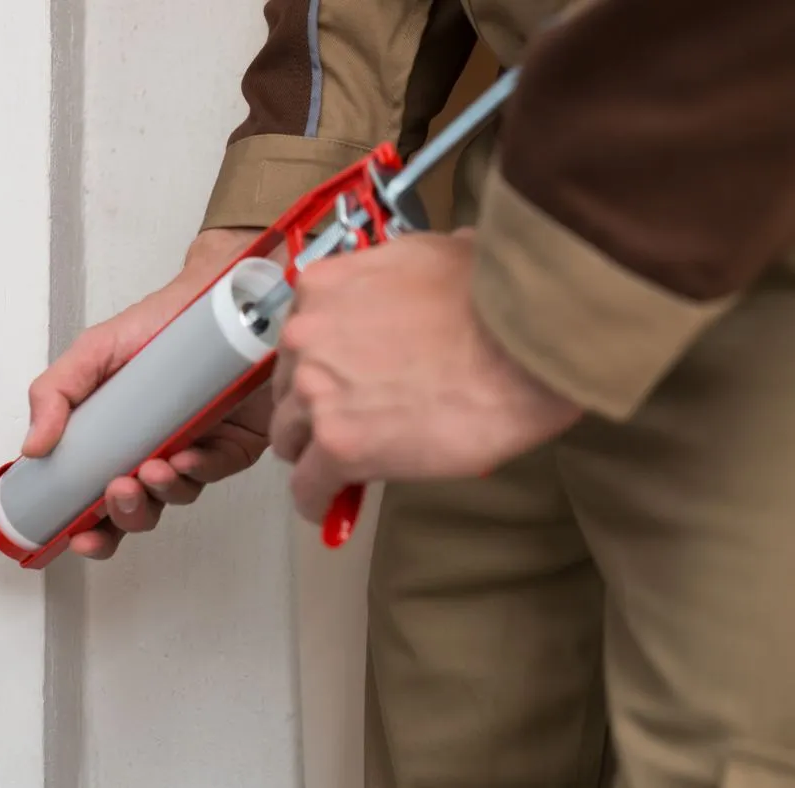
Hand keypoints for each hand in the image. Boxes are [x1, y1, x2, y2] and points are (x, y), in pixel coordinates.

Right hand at [24, 228, 272, 559]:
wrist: (213, 295)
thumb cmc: (155, 323)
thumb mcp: (93, 352)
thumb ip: (56, 394)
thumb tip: (32, 448)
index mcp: (116, 440)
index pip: (97, 499)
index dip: (88, 526)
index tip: (76, 535)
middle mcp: (154, 451)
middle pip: (138, 510)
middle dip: (125, 515)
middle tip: (117, 492)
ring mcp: (194, 449)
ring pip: (176, 497)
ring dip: (160, 494)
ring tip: (151, 471)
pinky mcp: (234, 443)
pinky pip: (216, 471)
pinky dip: (199, 471)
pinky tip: (186, 458)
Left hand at [267, 229, 582, 522]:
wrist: (529, 339)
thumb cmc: (499, 296)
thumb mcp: (443, 252)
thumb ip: (413, 266)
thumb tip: (455, 252)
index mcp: (323, 286)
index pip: (300, 338)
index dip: (321, 366)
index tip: (343, 383)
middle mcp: (304, 336)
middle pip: (287, 388)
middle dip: (314, 407)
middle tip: (353, 423)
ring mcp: (315, 391)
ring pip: (289, 438)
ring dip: (313, 452)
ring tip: (343, 467)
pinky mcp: (338, 445)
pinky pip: (309, 486)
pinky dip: (318, 499)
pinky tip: (332, 507)